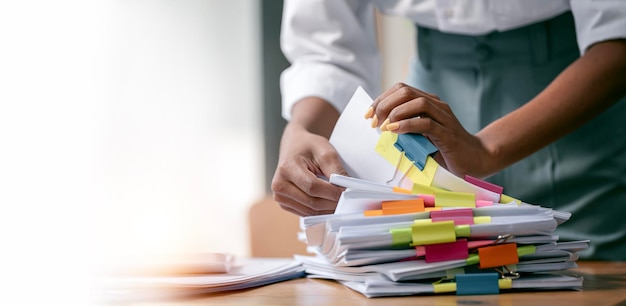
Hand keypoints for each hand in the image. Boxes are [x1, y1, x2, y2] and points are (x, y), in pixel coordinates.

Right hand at [271, 122, 346, 215]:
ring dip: (328, 210)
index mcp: (287, 168)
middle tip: (347, 200)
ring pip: (310, 211)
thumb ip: (336, 170)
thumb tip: (346, 189)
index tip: (347, 192)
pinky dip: (320, 211)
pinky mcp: (284, 204)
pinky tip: (329, 204)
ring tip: (340, 202)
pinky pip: (306, 213)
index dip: (332, 192)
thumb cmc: (308, 146)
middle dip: (332, 203)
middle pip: (312, 202)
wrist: (294, 146)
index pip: (312, 187)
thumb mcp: (325, 151)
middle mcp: (279, 184)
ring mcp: (280, 196)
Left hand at [366, 83, 494, 177]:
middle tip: (373, 121)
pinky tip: (394, 130)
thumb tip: (380, 128)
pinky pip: (426, 123)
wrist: (476, 160)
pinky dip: (407, 125)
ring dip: (395, 112)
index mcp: (428, 103)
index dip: (381, 99)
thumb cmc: (445, 150)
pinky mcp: (448, 133)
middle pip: (405, 91)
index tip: (368, 115)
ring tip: (383, 126)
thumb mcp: (420, 137)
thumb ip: (405, 129)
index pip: (400, 90)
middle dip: (384, 104)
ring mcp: (444, 118)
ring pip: (416, 102)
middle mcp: (437, 105)